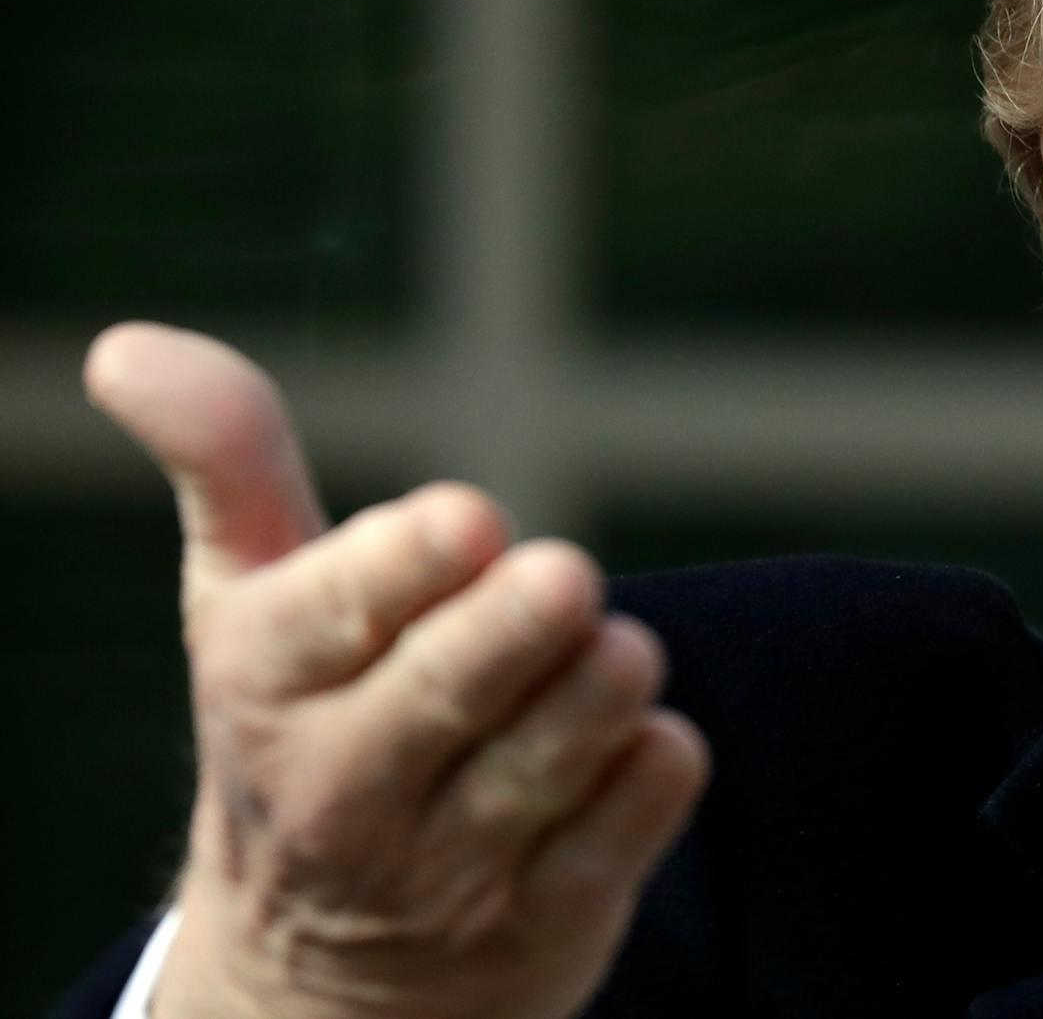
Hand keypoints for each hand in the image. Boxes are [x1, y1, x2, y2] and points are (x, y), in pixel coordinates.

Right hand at [85, 324, 709, 1018]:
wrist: (322, 976)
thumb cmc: (305, 721)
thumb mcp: (246, 597)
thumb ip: (223, 459)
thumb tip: (126, 347)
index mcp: (266, 683)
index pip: (332, 615)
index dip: (409, 562)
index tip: (469, 519)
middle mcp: (343, 787)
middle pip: (451, 690)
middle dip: (520, 624)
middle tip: (565, 577)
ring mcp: (447, 868)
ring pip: (552, 756)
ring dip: (605, 686)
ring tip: (614, 652)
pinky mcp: (546, 919)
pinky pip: (629, 824)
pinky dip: (654, 767)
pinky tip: (639, 740)